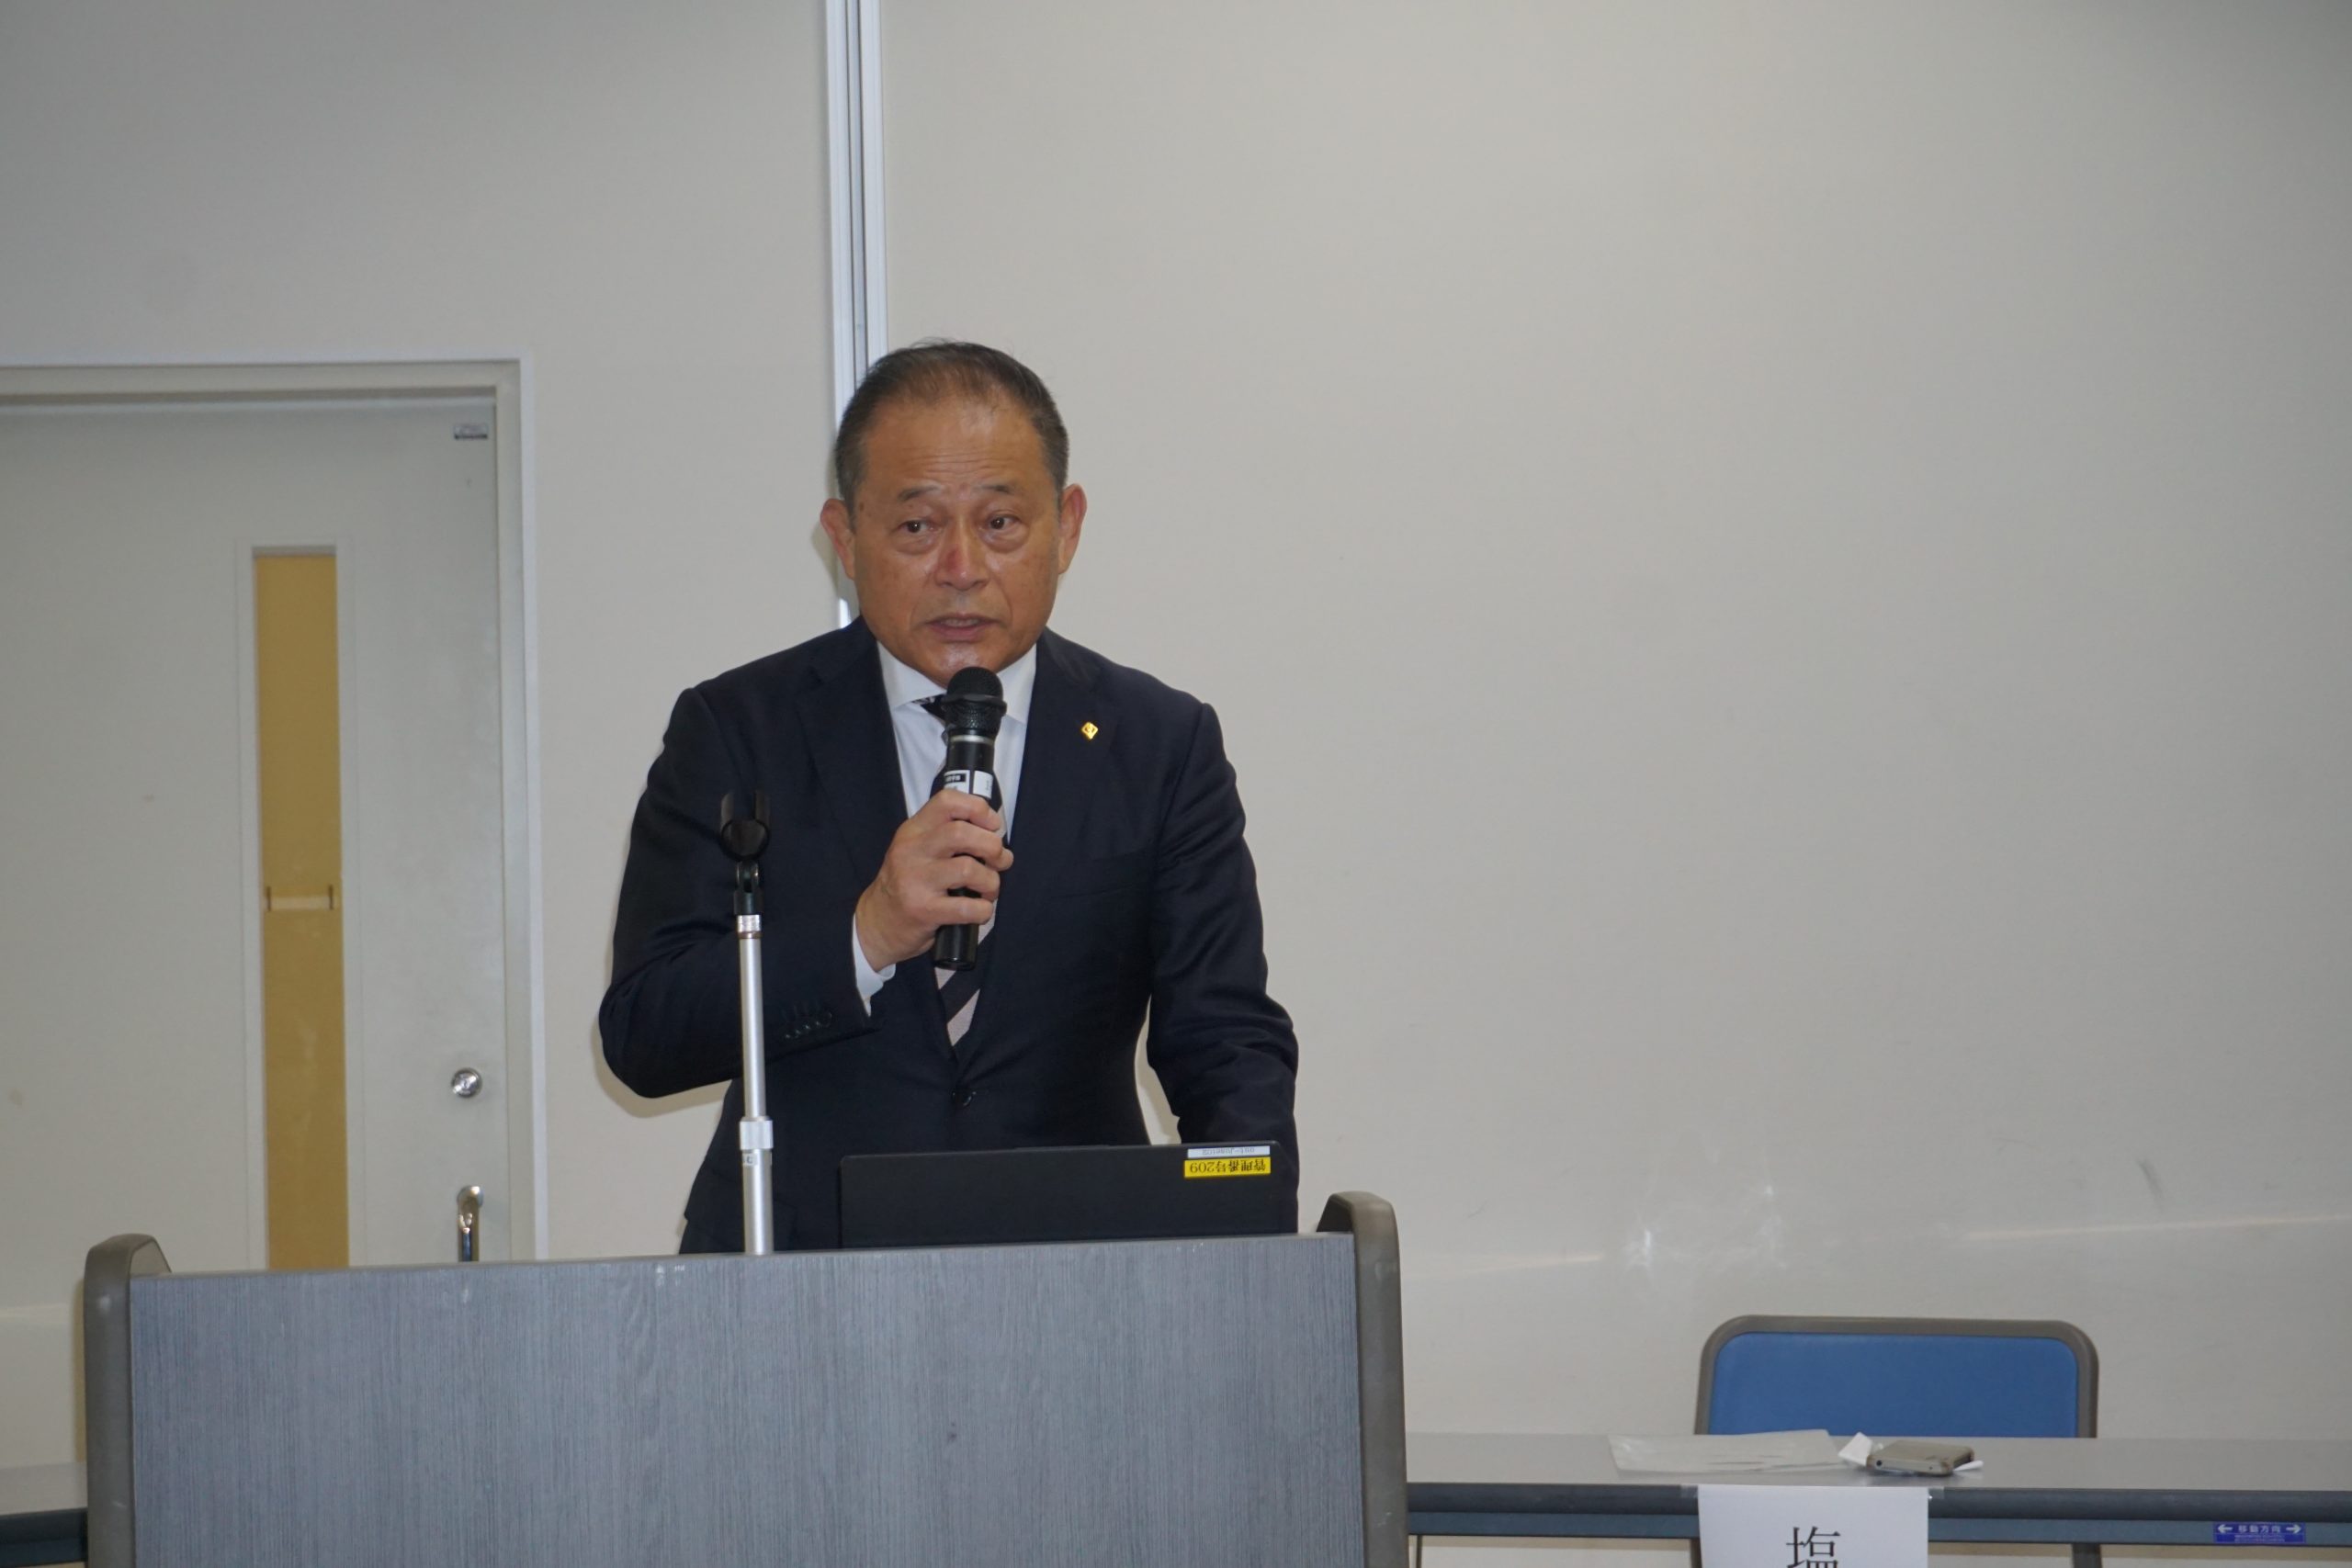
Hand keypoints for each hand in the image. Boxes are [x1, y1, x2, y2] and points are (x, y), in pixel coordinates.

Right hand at [854, 790, 1013, 970]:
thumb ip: (946, 836)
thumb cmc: (907, 884)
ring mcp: (915, 880)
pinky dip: (984, 910)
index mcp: (914, 831)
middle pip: (962, 832)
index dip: (978, 809)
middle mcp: (912, 851)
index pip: (947, 801)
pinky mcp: (923, 910)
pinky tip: (979, 911)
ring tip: (988, 890)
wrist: (877, 923)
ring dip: (991, 881)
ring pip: (968, 868)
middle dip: (993, 846)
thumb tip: (994, 834)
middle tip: (999, 861)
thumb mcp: (917, 850)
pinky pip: (968, 908)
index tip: (992, 827)